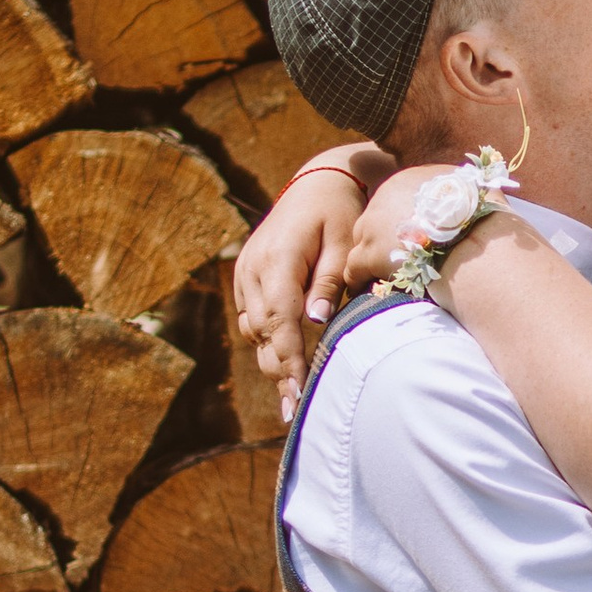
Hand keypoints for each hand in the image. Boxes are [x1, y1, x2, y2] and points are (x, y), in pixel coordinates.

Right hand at [232, 150, 385, 418]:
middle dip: (278, 371)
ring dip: (271, 359)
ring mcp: (246, 272)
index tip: (299, 391)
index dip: (288, 359)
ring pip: (254, 328)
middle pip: (263, 331)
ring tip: (290, 396)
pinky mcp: (247, 276)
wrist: (319, 181)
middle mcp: (253, 268)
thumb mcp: (345, 241)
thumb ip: (330, 281)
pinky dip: (267, 340)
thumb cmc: (340, 210)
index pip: (280, 319)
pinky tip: (282, 363)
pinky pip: (253, 317)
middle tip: (293, 410)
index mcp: (278, 259)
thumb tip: (316, 320)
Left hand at [341, 164, 473, 294]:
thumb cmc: (483, 221)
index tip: (412, 235)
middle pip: (376, 218)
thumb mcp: (474, 190)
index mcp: (409, 179)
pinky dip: (358, 279)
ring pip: (362, 241)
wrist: (475, 245)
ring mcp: (375, 224)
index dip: (403, 219)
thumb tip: (477, 191)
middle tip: (397, 256)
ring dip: (372, 256)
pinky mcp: (370, 252)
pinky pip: (354, 268)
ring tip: (378, 273)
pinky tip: (363, 288)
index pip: (395, 199)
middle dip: (385, 236)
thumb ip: (463, 190)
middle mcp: (387, 195)